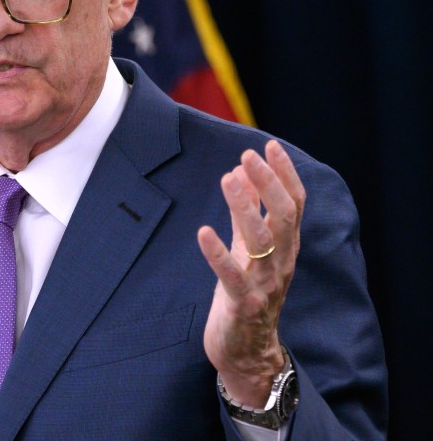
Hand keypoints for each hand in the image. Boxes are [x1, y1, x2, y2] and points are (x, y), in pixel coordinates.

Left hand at [197, 140, 304, 406]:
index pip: (294, 204)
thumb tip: (240, 172)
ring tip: (228, 179)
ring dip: (244, 208)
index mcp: (285, 247)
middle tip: (248, 155)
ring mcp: (265, 284)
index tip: (268, 146)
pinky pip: (233, 277)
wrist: (246, 351)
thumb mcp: (247, 248)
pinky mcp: (244, 304)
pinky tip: (203, 231)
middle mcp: (281, 263)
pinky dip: (218, 254)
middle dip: (269, 183)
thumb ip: (247, 213)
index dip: (284, 174)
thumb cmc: (246, 293)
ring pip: (262, 241)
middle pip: (283, 217)